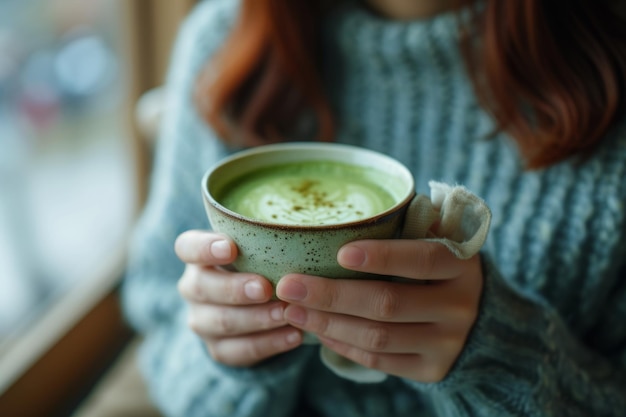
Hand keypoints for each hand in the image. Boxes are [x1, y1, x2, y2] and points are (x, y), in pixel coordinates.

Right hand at [175, 230, 302, 366]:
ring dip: (257, 319)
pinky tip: (294, 335)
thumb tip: (303, 228)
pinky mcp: (219, 348)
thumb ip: (267, 237)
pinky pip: (240, 351)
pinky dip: (269, 344)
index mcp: (197, 256)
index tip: (230, 248)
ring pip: (222, 322)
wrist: (256, 302)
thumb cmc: (261, 261)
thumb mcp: (259, 245)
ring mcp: (203, 320)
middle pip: (204, 288)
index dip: (204, 249)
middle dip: (236, 289)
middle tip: (265, 288)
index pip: (188, 248)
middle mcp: (194, 287)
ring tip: (287, 313)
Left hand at [276, 239, 482, 381]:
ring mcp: (446, 343)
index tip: (339, 252)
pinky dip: (344, 345)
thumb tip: (363, 205)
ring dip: (328, 323)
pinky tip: (317, 330)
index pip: (423, 259)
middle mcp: (459, 306)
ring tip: (292, 309)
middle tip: (289, 285)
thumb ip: (414, 222)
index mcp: (461, 264)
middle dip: (332, 295)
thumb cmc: (444, 269)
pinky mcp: (432, 370)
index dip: (383, 256)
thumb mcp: (442, 240)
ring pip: (378, 337)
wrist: (482, 321)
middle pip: (388, 303)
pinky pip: (380, 361)